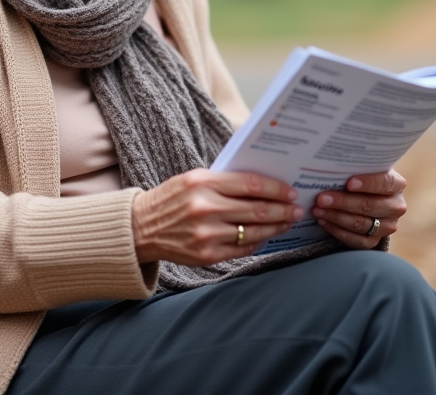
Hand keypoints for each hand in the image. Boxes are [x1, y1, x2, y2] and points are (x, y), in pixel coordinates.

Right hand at [132, 170, 301, 265]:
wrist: (140, 227)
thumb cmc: (171, 199)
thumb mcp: (193, 179)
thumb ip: (224, 181)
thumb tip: (262, 186)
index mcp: (202, 183)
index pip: (250, 184)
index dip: (275, 188)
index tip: (289, 191)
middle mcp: (205, 208)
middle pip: (256, 209)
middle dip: (282, 209)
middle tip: (295, 209)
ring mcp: (206, 235)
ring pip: (253, 231)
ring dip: (275, 227)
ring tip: (286, 222)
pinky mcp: (206, 255)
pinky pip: (242, 249)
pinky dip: (257, 242)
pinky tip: (265, 236)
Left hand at [312, 169, 406, 248]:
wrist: (366, 196)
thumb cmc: (361, 178)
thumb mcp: (363, 170)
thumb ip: (354, 168)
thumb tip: (330, 167)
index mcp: (396, 184)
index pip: (384, 183)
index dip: (367, 183)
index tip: (349, 184)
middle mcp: (395, 206)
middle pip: (369, 206)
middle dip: (343, 202)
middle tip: (321, 198)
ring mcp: (387, 226)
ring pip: (360, 224)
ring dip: (336, 217)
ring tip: (318, 210)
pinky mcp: (375, 241)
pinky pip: (356, 240)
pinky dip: (337, 231)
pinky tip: (323, 222)